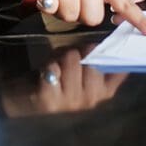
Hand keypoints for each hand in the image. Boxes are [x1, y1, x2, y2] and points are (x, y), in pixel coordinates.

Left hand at [1, 45, 127, 116]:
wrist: (25, 99)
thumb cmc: (58, 79)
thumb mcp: (81, 69)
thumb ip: (95, 59)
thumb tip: (106, 43)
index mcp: (103, 92)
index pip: (119, 71)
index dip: (114, 54)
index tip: (106, 45)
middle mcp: (91, 100)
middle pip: (93, 62)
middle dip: (79, 52)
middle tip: (68, 56)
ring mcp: (71, 103)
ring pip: (73, 61)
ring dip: (61, 56)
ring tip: (55, 64)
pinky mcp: (50, 101)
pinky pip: (53, 70)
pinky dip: (48, 65)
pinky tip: (44, 73)